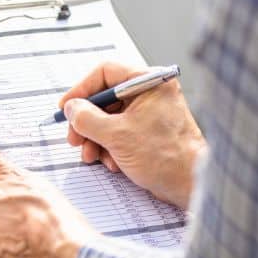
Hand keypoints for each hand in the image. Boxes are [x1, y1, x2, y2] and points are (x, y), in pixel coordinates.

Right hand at [59, 62, 205, 208]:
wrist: (191, 185)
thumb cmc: (165, 156)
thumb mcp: (115, 135)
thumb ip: (86, 118)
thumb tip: (71, 108)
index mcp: (149, 82)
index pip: (105, 73)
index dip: (81, 90)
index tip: (66, 107)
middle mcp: (150, 93)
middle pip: (104, 99)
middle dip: (86, 122)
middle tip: (74, 138)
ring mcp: (149, 113)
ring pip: (108, 118)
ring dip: (94, 139)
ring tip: (91, 156)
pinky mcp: (148, 132)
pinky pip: (118, 132)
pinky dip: (108, 147)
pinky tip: (110, 162)